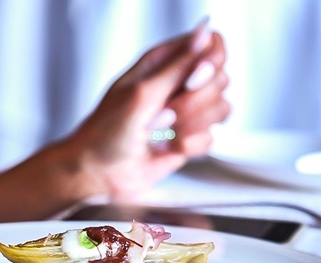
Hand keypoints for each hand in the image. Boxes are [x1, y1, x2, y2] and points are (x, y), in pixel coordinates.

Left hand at [67, 20, 229, 199]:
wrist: (100, 172)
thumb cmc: (107, 132)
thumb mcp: (142, 93)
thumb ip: (178, 66)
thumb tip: (203, 33)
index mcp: (164, 62)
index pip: (211, 45)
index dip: (210, 62)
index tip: (192, 80)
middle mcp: (178, 84)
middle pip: (220, 79)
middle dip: (196, 101)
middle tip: (166, 113)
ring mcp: (187, 112)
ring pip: (221, 109)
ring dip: (192, 125)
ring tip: (164, 131)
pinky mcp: (190, 138)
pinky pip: (210, 138)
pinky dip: (190, 146)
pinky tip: (168, 146)